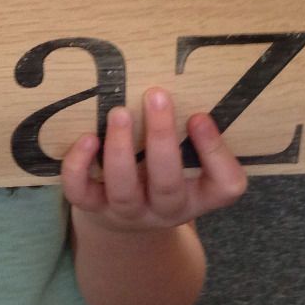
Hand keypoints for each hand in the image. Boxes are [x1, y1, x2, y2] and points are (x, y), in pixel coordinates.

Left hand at [61, 88, 247, 233]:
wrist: (126, 217)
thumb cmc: (163, 174)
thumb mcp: (189, 159)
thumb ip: (192, 132)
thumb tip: (183, 87)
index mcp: (200, 196)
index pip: (225, 185)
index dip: (216, 152)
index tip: (199, 115)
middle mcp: (166, 210)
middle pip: (167, 186)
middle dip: (162, 140)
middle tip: (157, 95)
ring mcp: (128, 212)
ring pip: (123, 191)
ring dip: (120, 150)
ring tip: (119, 113)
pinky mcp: (93, 208)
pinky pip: (81, 194)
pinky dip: (79, 166)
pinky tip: (87, 138)